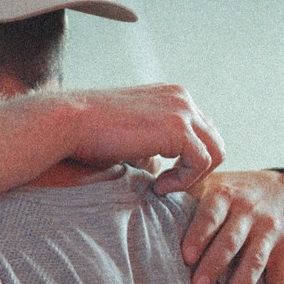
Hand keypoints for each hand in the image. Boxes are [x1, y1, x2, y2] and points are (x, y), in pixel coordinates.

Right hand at [61, 84, 222, 192]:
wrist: (68, 122)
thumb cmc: (89, 132)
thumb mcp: (129, 132)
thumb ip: (153, 143)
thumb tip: (162, 168)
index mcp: (171, 95)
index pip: (201, 130)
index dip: (188, 159)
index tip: (162, 176)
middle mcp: (182, 97)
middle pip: (213, 140)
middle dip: (195, 168)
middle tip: (167, 186)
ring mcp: (182, 111)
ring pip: (215, 152)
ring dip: (192, 176)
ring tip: (163, 187)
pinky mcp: (178, 130)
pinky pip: (202, 163)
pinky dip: (184, 180)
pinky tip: (159, 187)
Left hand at [180, 170, 283, 283]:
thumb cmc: (236, 193)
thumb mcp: (213, 182)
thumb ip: (185, 185)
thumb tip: (156, 186)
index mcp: (226, 195)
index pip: (211, 214)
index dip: (199, 234)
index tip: (186, 256)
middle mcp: (250, 212)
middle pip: (232, 241)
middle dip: (215, 265)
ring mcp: (271, 232)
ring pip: (255, 262)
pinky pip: (283, 279)